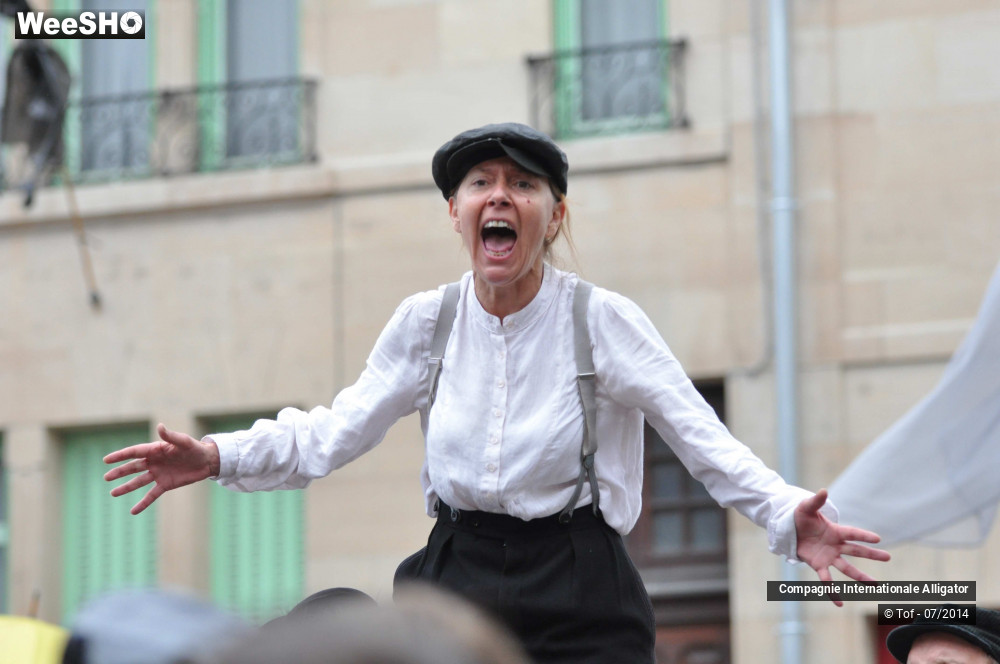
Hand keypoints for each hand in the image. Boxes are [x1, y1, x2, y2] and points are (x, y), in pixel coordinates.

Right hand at [104, 423, 219, 514]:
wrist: (207, 461)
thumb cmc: (195, 448)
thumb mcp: (184, 441)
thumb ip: (170, 436)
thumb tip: (159, 426)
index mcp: (156, 450)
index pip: (134, 452)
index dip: (120, 456)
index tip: (106, 460)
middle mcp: (154, 462)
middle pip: (133, 467)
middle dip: (119, 472)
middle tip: (106, 477)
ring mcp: (159, 474)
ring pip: (139, 481)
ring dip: (126, 487)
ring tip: (113, 493)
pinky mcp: (166, 484)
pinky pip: (152, 495)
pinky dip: (143, 503)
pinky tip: (133, 511)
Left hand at [794, 489, 890, 605]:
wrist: (789, 529)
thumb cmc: (800, 517)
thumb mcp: (805, 508)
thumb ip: (815, 501)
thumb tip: (823, 491)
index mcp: (834, 530)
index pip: (851, 533)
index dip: (863, 535)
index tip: (878, 538)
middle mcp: (835, 545)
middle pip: (855, 551)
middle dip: (871, 554)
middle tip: (888, 558)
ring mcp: (828, 557)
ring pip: (847, 568)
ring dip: (860, 578)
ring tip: (875, 586)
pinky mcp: (818, 565)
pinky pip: (827, 581)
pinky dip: (833, 592)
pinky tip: (840, 604)